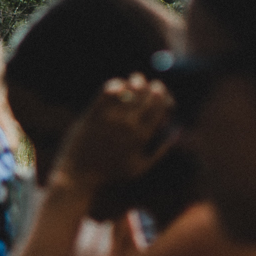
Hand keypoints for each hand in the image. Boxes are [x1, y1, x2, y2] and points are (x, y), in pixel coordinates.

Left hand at [51, 76, 174, 193]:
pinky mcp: (94, 114)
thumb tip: (177, 131)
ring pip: (130, 90)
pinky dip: (116, 84)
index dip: (164, 96)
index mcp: (142, 137)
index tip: (162, 93)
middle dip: (153, 86)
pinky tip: (118, 86)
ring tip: (135, 80)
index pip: (160, 108)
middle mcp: (128, 125)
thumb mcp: (140, 167)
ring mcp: (110, 118)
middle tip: (151, 84)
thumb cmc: (110, 173)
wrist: (79, 175)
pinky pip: (109, 91)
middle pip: (148, 96)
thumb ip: (160, 151)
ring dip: (136, 82)